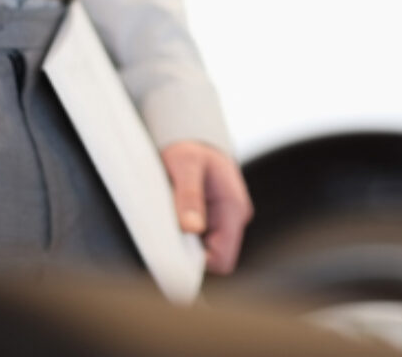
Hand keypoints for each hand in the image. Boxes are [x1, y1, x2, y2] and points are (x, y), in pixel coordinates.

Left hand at [160, 140, 253, 274]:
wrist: (195, 139)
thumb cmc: (191, 148)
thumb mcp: (186, 164)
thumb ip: (189, 195)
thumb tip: (192, 228)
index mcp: (233, 207)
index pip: (223, 258)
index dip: (200, 262)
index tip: (175, 249)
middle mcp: (233, 217)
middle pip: (215, 257)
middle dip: (190, 253)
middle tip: (168, 235)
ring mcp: (224, 219)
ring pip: (206, 250)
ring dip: (186, 244)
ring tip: (169, 222)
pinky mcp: (213, 218)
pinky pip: (199, 239)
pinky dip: (184, 235)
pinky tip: (172, 220)